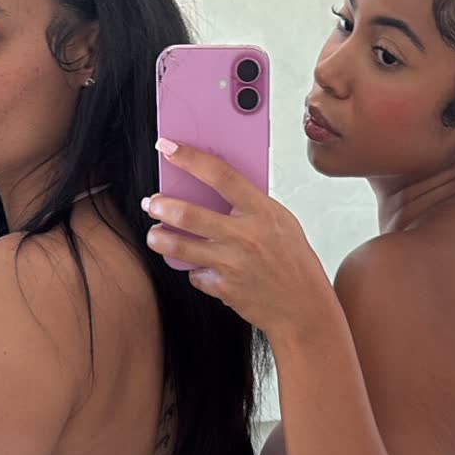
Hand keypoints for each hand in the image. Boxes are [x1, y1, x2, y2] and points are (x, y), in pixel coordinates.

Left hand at [143, 138, 335, 338]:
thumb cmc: (294, 261)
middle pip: (189, 214)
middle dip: (161, 205)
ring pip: (179, 247)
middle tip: (152, 202)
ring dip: (159, 239)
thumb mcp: (281, 222)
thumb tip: (216, 186)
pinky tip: (201, 268)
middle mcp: (245, 236)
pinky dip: (195, 271)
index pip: (220, 174)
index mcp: (261, 211)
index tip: (167, 147)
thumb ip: (251, 204)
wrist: (303, 307)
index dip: (190, 158)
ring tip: (155, 235)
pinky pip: (195, 275)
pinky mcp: (223, 289)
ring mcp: (232, 264)